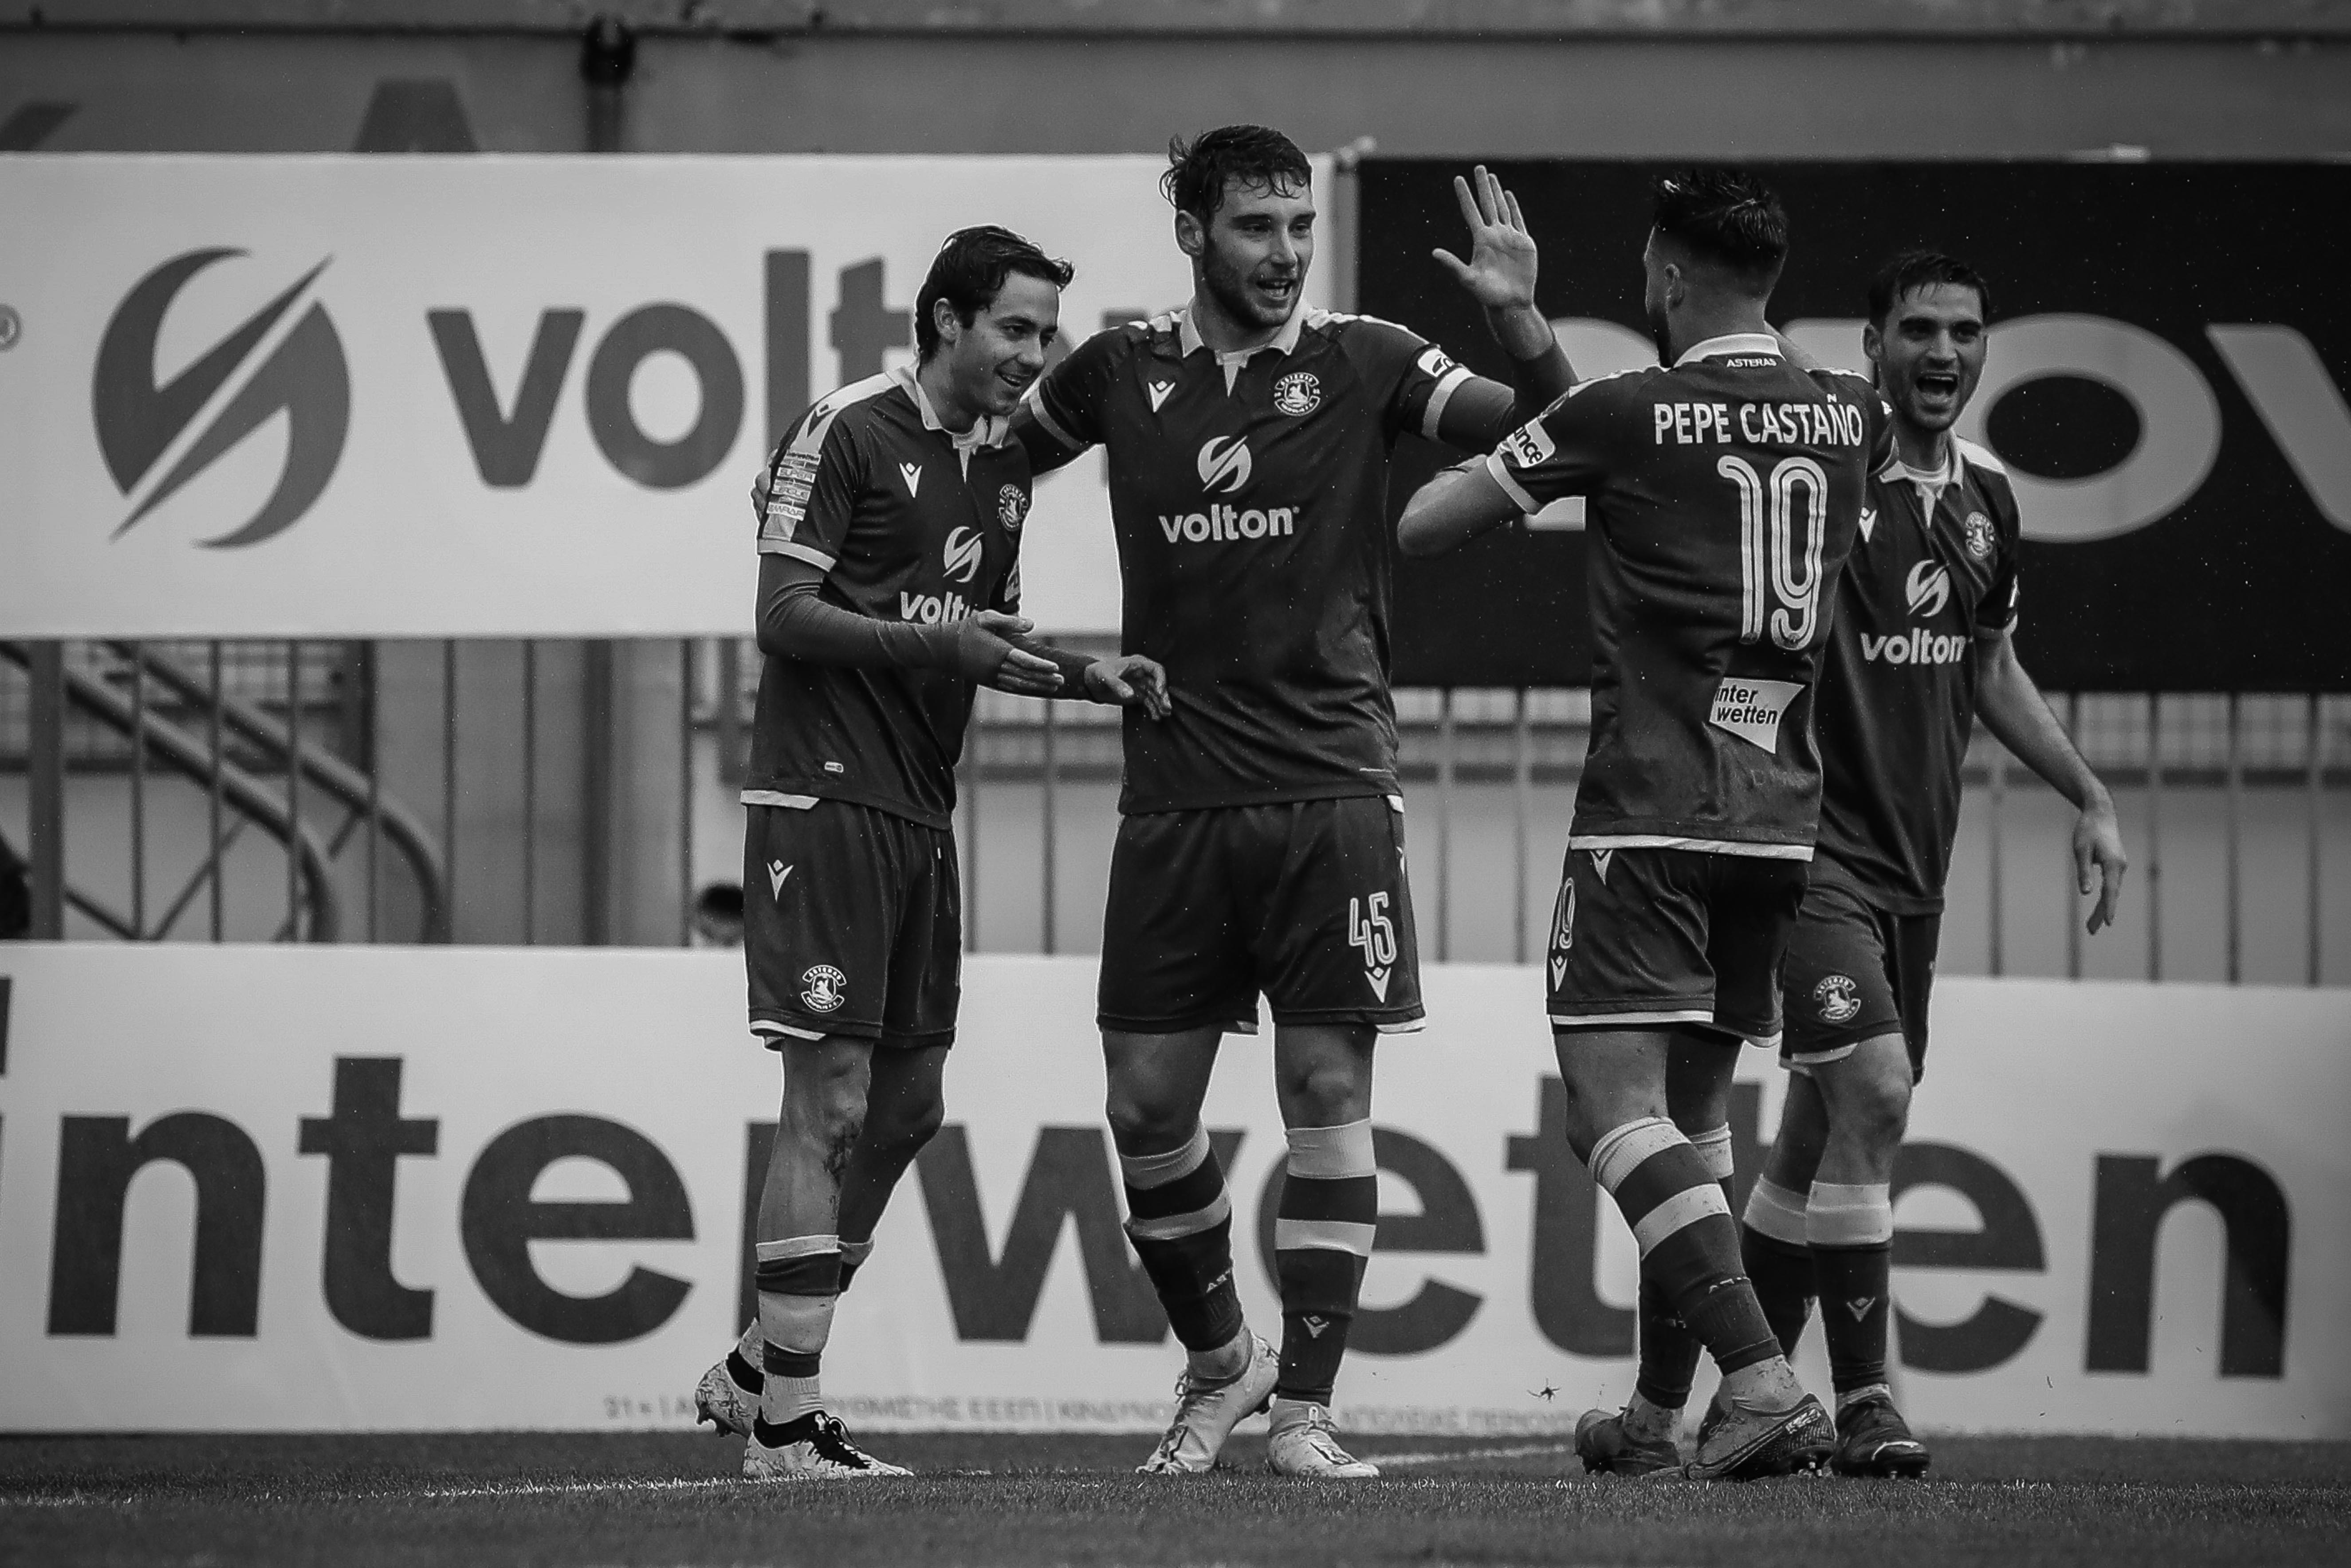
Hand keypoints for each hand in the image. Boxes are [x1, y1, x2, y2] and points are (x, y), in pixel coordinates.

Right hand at [944, 610, 1063, 693]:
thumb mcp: (986, 618)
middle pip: (1025, 676)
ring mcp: (990, 676)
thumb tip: (1032, 625)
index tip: (1056, 668)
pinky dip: (1023, 689)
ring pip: (1018, 685)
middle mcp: (995, 667)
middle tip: (1062, 681)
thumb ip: (1010, 621)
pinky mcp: (986, 681)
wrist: (941, 648)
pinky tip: (1033, 689)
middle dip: (1045, 679)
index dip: (1042, 666)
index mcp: (998, 650)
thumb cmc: (964, 629)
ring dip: (1037, 687)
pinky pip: (1009, 688)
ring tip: (1053, 688)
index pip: (1025, 661)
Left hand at [1084, 655, 1172, 718]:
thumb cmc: (1098, 673)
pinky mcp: (1138, 695)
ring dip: (1161, 704)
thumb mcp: (1105, 677)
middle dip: (1163, 696)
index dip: (1161, 680)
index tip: (1160, 692)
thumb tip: (1130, 694)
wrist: (1091, 683)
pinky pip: (1149, 702)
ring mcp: (1142, 685)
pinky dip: (1153, 710)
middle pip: (1159, 684)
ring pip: (1156, 695)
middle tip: (1167, 708)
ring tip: (1164, 715)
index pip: (1156, 669)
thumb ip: (1117, 684)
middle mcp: (1143, 674)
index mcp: (1138, 663)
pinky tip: (1156, 718)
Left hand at [1431, 165, 1537, 312]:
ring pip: (1501, 208)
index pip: (1470, 212)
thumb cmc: (1487, 295)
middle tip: (1478, 168)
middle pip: (1487, 204)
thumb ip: (1452, 265)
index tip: (1457, 179)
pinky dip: (1513, 206)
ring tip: (1491, 177)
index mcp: (1480, 241)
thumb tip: (1433, 252)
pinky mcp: (1523, 242)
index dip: (1465, 195)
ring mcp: (1508, 237)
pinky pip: (1518, 220)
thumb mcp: (1468, 279)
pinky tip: (1508, 195)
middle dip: (1482, 186)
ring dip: (1496, 192)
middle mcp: (1493, 235)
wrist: (1511, 302)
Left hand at [2075, 794, 2128, 933]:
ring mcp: (2119, 866)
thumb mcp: (2080, 850)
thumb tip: (2085, 893)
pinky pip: (2110, 885)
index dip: (2108, 907)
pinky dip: (2105, 897)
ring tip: (2091, 927)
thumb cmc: (2088, 830)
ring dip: (2102, 908)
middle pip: (2111, 894)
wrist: (2100, 814)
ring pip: (2111, 891)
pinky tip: (2099, 908)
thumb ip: (2084, 871)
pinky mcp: (2115, 865)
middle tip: (2091, 931)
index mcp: (2112, 863)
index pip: (2110, 890)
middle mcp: (2120, 866)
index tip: (2108, 923)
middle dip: (2101, 913)